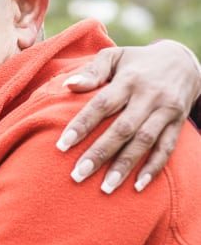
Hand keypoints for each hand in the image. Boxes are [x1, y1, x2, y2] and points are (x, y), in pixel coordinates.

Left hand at [57, 41, 200, 192]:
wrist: (183, 61)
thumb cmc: (136, 62)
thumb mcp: (115, 56)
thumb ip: (92, 71)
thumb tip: (68, 85)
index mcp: (129, 79)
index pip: (102, 104)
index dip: (82, 125)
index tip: (61, 145)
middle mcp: (149, 96)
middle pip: (123, 128)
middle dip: (100, 153)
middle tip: (77, 175)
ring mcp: (166, 110)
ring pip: (145, 142)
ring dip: (125, 166)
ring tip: (105, 188)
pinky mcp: (178, 123)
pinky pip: (167, 148)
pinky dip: (153, 168)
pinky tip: (137, 186)